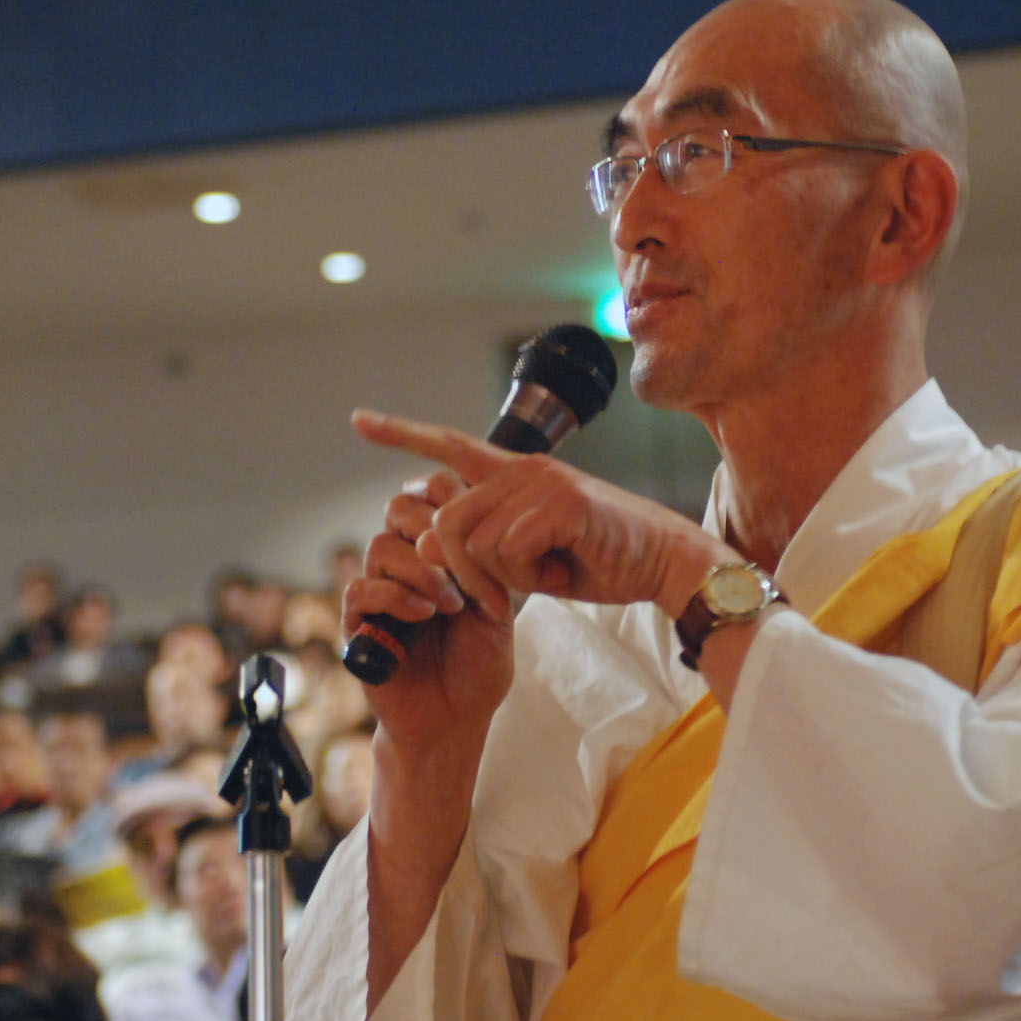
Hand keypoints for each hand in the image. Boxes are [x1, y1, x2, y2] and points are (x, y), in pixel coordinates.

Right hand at [342, 467, 516, 762]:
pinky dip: (396, 597)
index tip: (480, 530)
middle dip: (432, 530)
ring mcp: (379, 591)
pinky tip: (425, 615)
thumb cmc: (478, 665)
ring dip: (420, 570)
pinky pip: (362, 589)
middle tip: (459, 564)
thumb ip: (483, 563)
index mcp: (437, 552)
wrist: (456, 719)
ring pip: (380, 545)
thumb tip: (464, 518)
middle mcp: (404, 564)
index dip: (452, 501)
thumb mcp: (495, 608)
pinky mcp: (357, 623)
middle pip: (398, 508)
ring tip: (450, 603)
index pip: (430, 495)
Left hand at [351, 409, 734, 623]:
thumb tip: (427, 551)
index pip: (449, 446)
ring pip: (476, 543)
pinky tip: (562, 572)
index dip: (401, 433)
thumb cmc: (599, 559)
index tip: (358, 420)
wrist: (662, 563)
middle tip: (499, 600)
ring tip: (545, 578)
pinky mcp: (561, 501)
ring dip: (503, 579)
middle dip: (462, 574)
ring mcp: (542, 480)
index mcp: (514, 474)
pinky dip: (529, 578)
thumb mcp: (530, 556)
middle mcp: (523, 468)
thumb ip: (485, 546)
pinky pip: (510, 551)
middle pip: (446, 522)